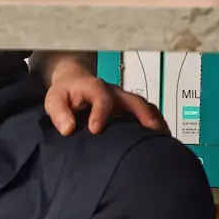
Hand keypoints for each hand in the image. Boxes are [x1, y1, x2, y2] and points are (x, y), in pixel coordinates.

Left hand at [42, 56, 164, 136]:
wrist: (74, 80)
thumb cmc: (65, 93)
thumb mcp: (54, 100)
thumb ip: (59, 113)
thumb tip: (69, 129)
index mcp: (95, 87)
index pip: (102, 96)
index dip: (101, 112)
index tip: (96, 130)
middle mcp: (114, 91)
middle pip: (133, 99)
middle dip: (143, 114)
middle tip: (152, 132)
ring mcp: (124, 99)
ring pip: (144, 106)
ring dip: (154, 120)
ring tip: (164, 138)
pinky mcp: (128, 107)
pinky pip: (145, 112)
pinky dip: (155, 122)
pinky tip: (161, 138)